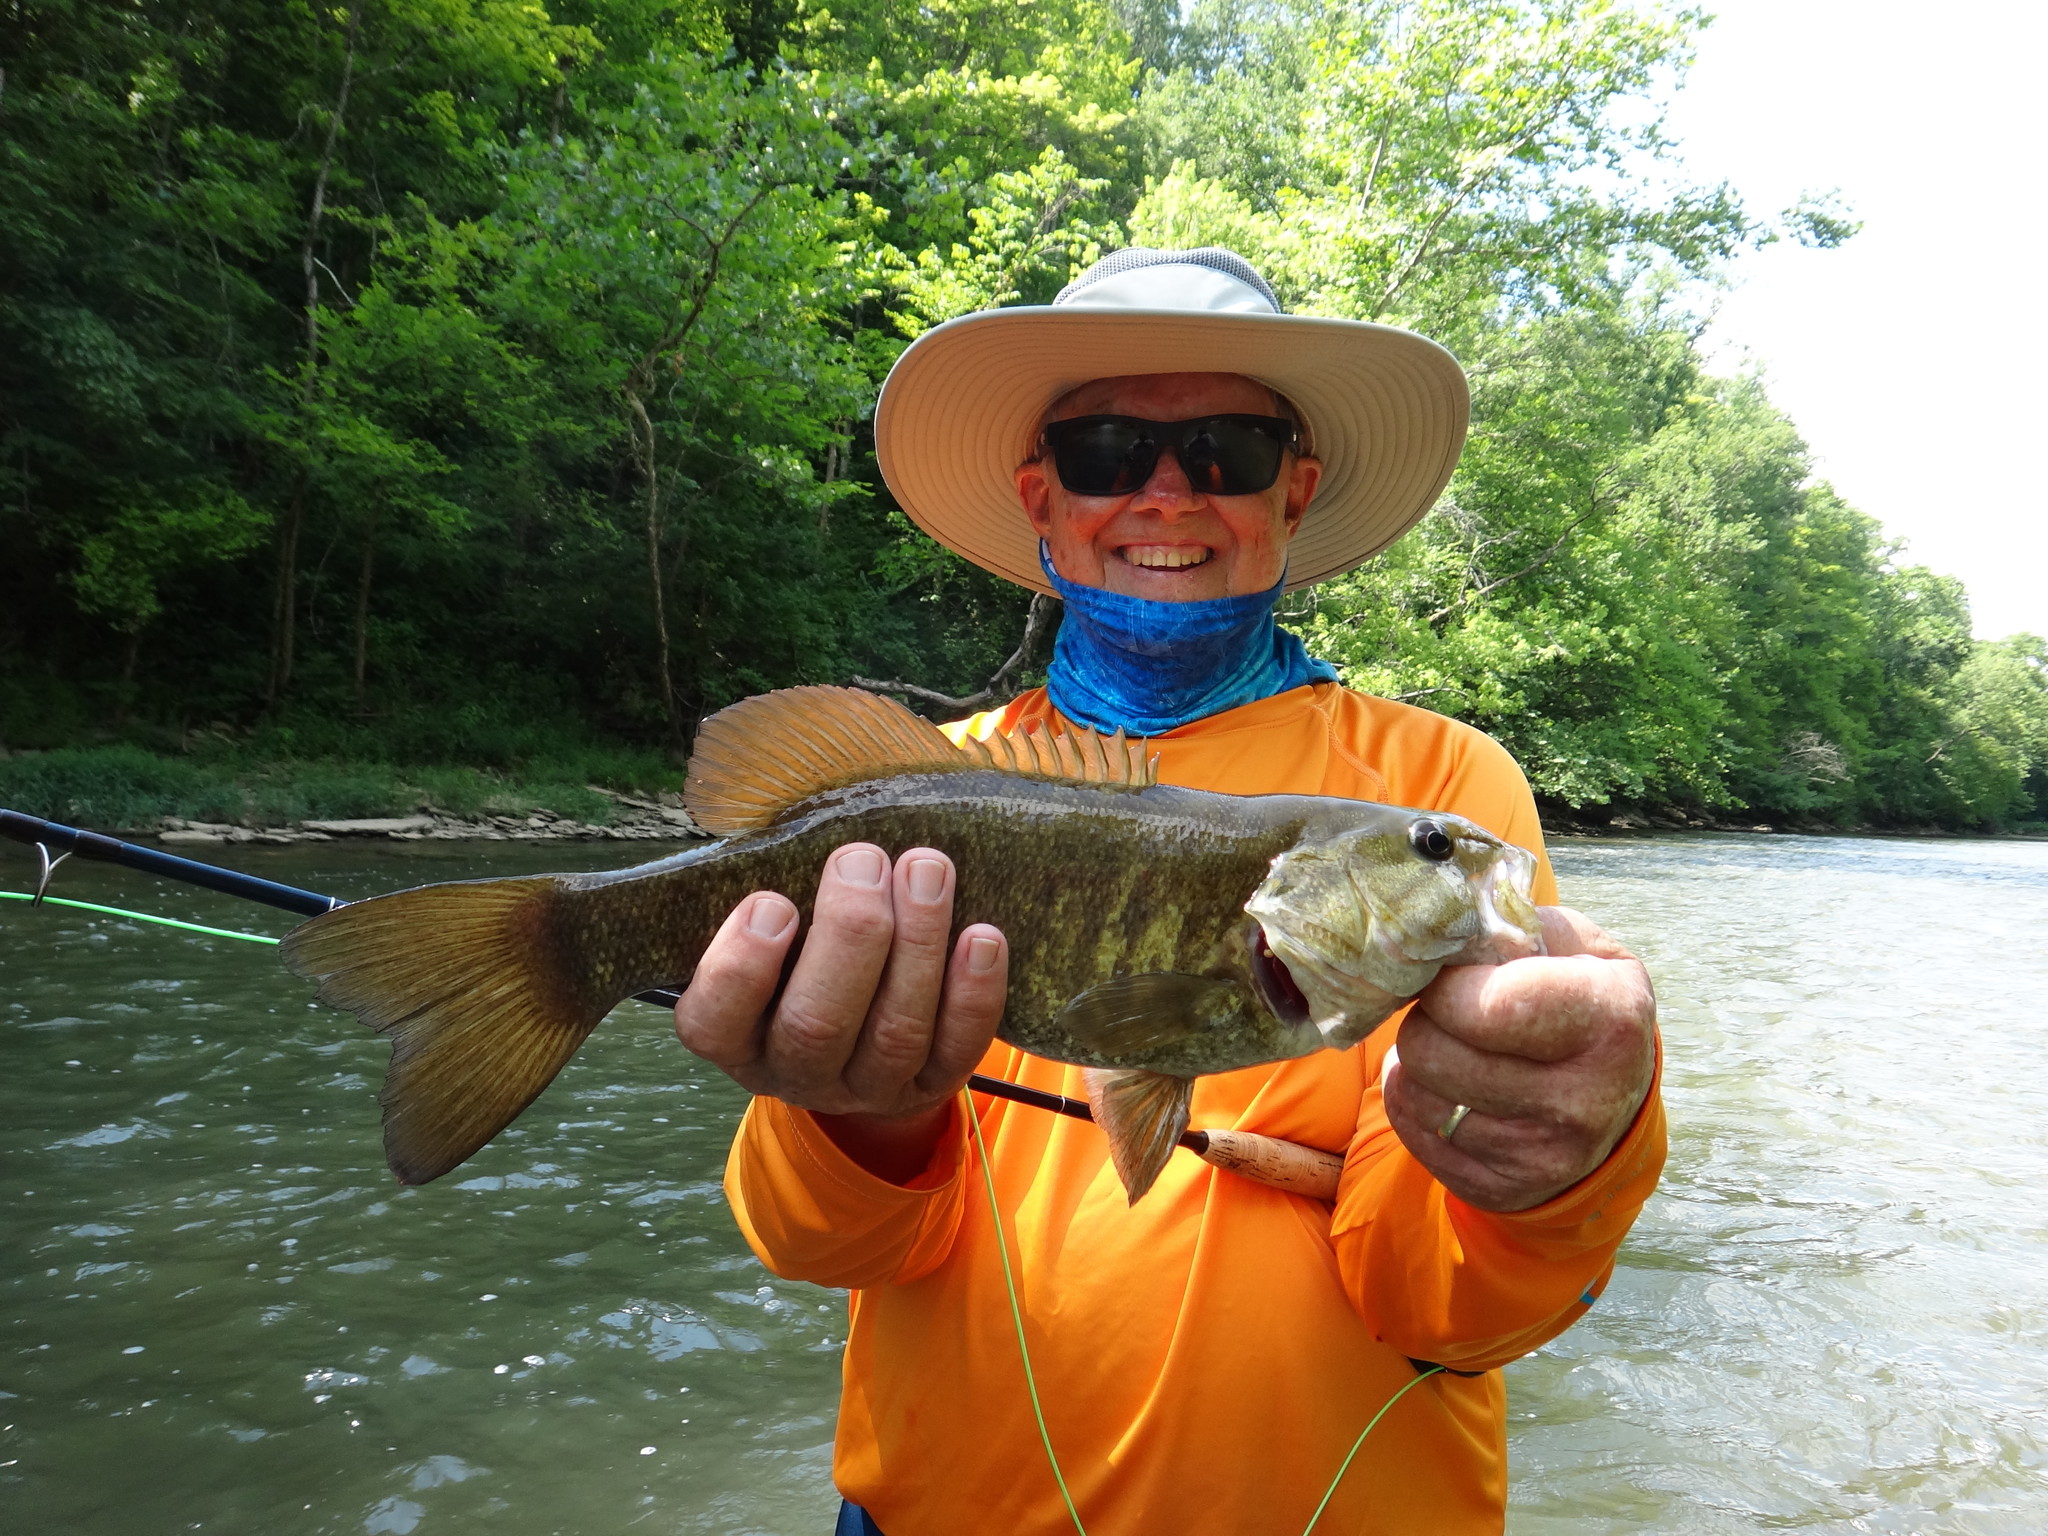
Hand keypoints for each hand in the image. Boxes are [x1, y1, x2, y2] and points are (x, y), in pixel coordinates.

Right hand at [672, 842, 1007, 1181]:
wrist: (862, 1031)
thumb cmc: (800, 952)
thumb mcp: (769, 930)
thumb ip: (770, 893)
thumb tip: (797, 816)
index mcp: (736, 1036)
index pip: (715, 1021)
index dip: (742, 965)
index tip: (773, 902)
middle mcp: (795, 1072)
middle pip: (816, 1025)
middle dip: (849, 934)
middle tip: (864, 858)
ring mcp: (866, 1088)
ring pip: (894, 1032)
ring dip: (917, 943)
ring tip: (927, 869)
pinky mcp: (929, 1086)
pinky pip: (956, 1050)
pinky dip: (973, 994)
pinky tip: (983, 937)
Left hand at [1383, 907, 1656, 1212]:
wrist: (1613, 1093)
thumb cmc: (1577, 996)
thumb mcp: (1569, 943)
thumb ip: (1506, 925)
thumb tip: (1430, 931)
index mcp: (1608, 1020)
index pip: (1482, 1006)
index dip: (1445, 985)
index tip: (1453, 977)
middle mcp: (1583, 1099)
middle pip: (1432, 1052)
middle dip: (1425, 1020)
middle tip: (1449, 1013)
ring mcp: (1546, 1155)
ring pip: (1415, 1094)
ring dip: (1415, 1061)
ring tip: (1449, 1046)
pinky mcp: (1508, 1190)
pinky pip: (1414, 1136)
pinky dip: (1414, 1104)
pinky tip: (1446, 1086)